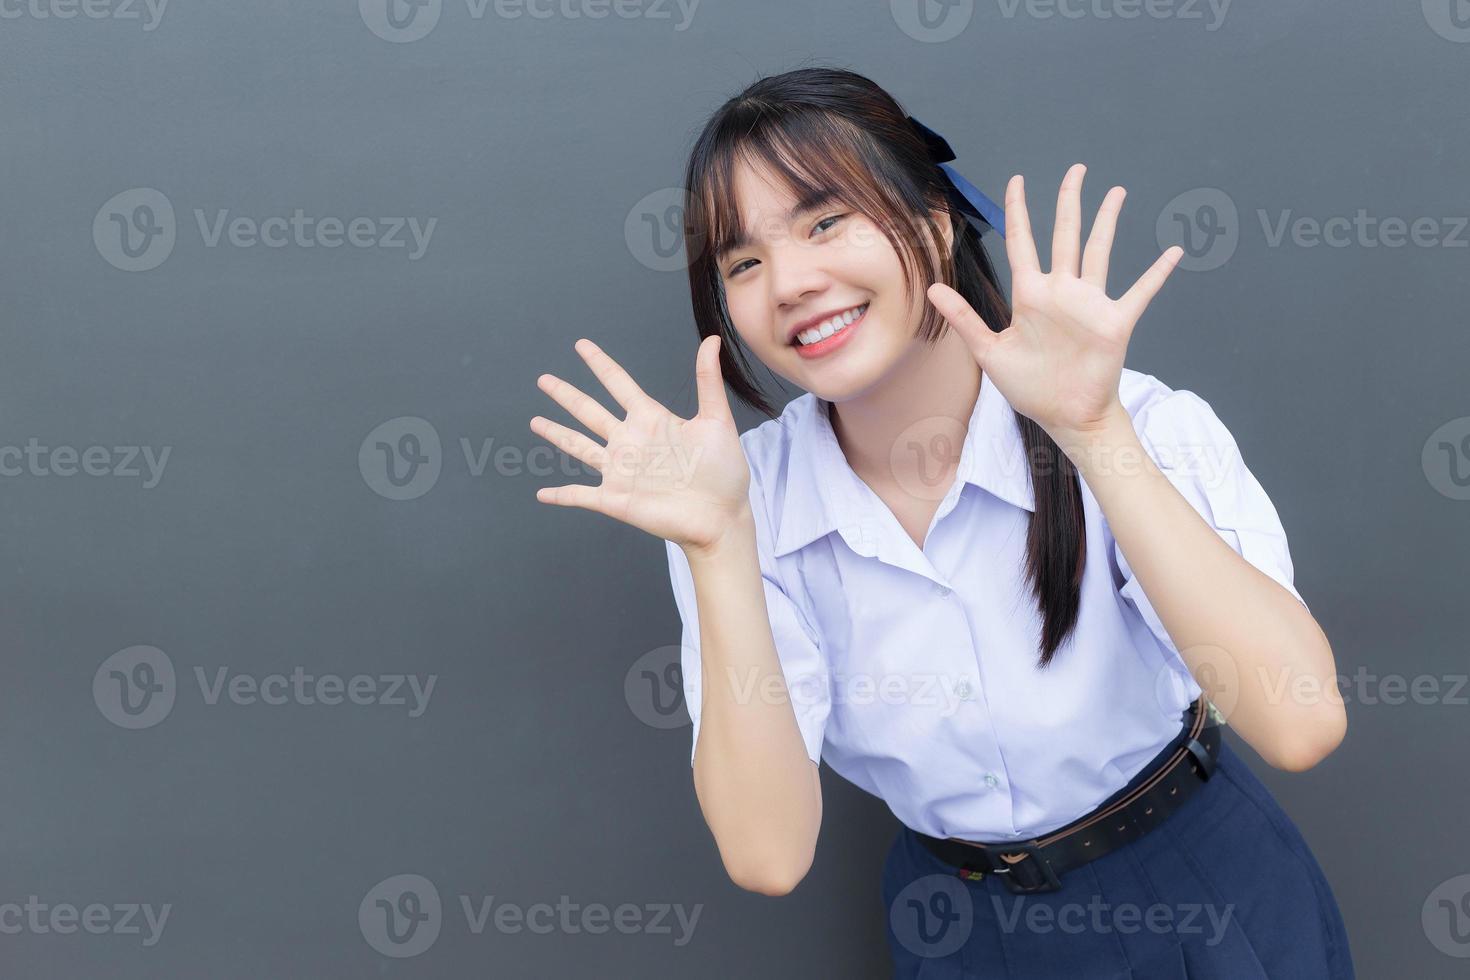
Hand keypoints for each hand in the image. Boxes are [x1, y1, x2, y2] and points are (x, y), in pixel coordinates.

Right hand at [530, 335, 751, 552]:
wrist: (721, 518)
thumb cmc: (724, 472)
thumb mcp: (717, 421)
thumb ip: (708, 381)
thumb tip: (712, 339)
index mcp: (651, 419)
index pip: (618, 384)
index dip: (599, 364)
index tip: (582, 345)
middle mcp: (630, 441)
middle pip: (589, 411)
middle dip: (566, 395)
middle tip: (544, 379)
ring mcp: (620, 470)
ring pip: (578, 446)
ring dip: (556, 434)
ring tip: (535, 421)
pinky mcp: (615, 499)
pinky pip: (580, 495)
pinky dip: (561, 495)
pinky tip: (542, 494)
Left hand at [925, 164, 1183, 444]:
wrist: (1066, 417)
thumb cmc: (1030, 388)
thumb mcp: (989, 352)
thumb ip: (965, 318)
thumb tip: (930, 289)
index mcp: (1030, 295)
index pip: (1022, 242)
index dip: (1018, 210)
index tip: (1017, 181)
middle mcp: (1061, 292)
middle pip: (1064, 235)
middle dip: (1069, 201)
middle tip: (1076, 169)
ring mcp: (1090, 304)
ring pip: (1099, 251)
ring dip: (1108, 222)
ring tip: (1117, 192)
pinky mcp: (1114, 322)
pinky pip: (1140, 292)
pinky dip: (1157, 273)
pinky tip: (1173, 252)